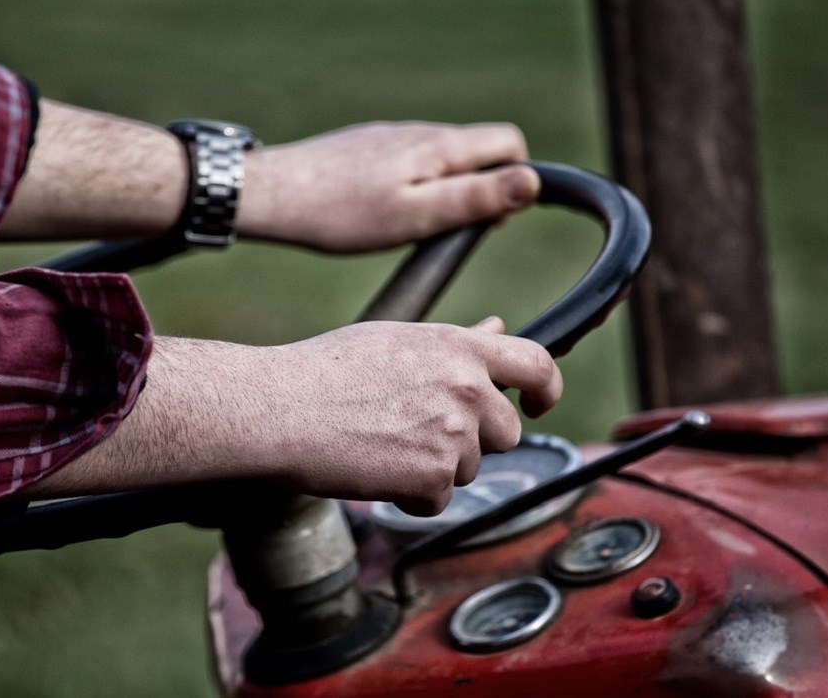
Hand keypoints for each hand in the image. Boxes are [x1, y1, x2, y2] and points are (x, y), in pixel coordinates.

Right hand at [206, 317, 561, 515]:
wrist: (281, 409)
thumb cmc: (325, 370)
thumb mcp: (397, 339)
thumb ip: (455, 342)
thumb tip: (498, 328)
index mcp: (459, 347)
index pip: (536, 363)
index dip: (546, 389)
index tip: (536, 404)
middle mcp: (467, 387)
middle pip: (505, 431)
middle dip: (473, 439)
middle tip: (419, 434)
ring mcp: (454, 433)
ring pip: (470, 468)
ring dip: (436, 467)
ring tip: (383, 444)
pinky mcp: (434, 476)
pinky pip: (439, 500)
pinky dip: (411, 496)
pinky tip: (375, 469)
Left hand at [236, 122, 540, 252]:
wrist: (272, 195)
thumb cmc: (343, 214)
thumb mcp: (418, 217)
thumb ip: (475, 198)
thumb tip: (531, 181)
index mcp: (439, 148)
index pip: (509, 142)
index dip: (516, 181)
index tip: (489, 219)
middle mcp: (419, 132)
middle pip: (478, 150)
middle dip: (482, 188)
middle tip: (448, 231)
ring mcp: (391, 137)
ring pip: (442, 158)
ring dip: (446, 189)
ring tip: (412, 227)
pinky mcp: (366, 148)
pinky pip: (408, 161)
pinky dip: (413, 185)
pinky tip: (382, 212)